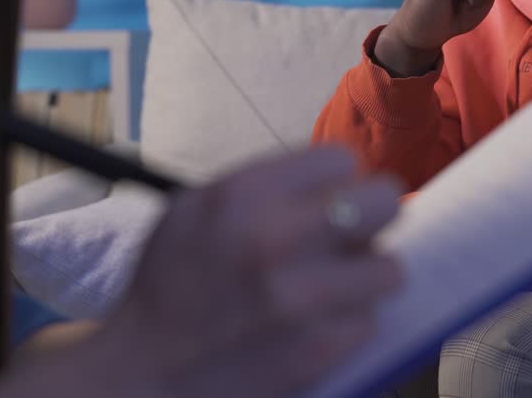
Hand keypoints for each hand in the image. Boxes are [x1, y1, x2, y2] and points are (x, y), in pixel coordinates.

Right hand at [98, 146, 403, 397]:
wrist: (143, 372)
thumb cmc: (172, 283)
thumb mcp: (195, 208)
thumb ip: (262, 185)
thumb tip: (337, 179)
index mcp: (242, 194)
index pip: (342, 161)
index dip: (337, 183)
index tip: (327, 201)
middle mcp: (274, 238)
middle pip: (382, 203)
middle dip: (371, 218)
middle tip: (354, 236)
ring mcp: (301, 297)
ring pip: (388, 267)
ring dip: (366, 277)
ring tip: (337, 286)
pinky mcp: (320, 348)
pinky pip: (369, 321)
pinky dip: (348, 324)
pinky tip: (316, 326)